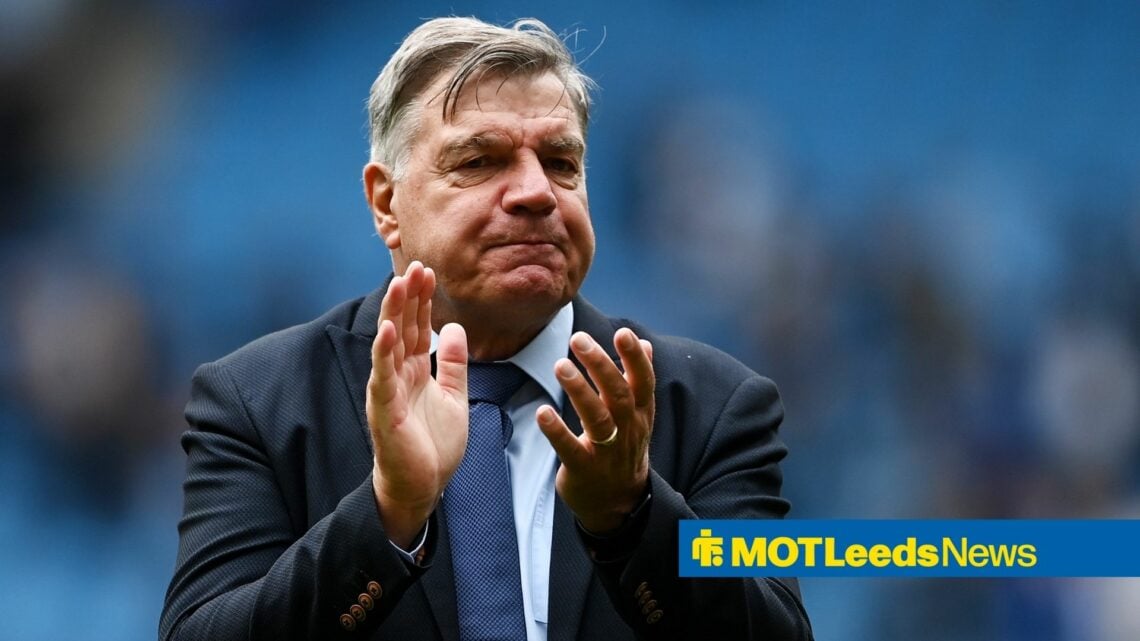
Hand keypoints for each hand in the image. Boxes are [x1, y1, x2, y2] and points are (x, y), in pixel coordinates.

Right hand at [367, 261, 468, 547]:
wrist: (422, 488)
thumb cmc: (433, 446)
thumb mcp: (453, 397)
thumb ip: (452, 365)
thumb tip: (453, 329)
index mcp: (414, 372)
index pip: (416, 327)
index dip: (422, 300)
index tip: (428, 271)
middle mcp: (397, 376)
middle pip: (401, 328)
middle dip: (408, 297)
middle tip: (416, 266)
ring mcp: (388, 392)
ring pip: (388, 346)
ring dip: (393, 314)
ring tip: (398, 285)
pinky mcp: (385, 412)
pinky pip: (383, 377)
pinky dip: (383, 353)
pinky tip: (386, 330)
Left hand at [537, 328, 654, 533]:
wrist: (619, 502)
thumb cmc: (624, 448)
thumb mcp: (638, 415)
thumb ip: (638, 380)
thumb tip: (645, 344)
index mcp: (640, 414)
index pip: (643, 381)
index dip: (634, 357)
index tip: (623, 333)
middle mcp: (628, 431)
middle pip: (617, 394)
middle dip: (600, 365)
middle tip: (579, 339)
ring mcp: (606, 452)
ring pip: (597, 419)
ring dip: (579, 391)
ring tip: (561, 366)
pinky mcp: (583, 469)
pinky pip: (570, 449)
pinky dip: (556, 431)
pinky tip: (543, 412)